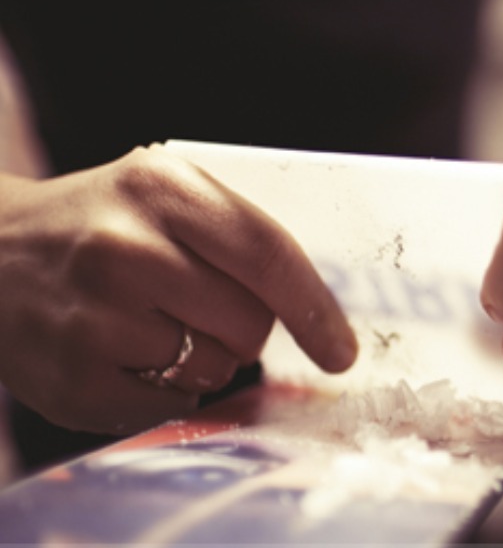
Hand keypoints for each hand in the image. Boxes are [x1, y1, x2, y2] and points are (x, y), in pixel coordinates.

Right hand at [0, 147, 356, 432]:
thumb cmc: (100, 223)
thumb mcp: (162, 192)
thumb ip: (237, 235)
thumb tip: (323, 310)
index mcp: (160, 187)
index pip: (267, 253)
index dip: (315, 308)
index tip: (341, 350)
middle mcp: (122, 247)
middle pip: (249, 322)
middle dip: (249, 328)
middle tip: (204, 308)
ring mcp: (91, 317)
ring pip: (212, 368)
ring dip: (203, 359)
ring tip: (152, 324)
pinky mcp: (69, 379)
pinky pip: (168, 407)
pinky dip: (164, 392)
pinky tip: (125, 355)